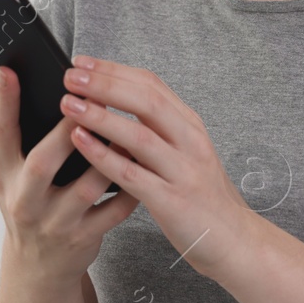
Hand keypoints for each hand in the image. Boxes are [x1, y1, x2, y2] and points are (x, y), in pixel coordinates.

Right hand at [0, 65, 139, 284]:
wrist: (37, 268)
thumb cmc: (25, 207)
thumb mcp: (4, 173)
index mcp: (5, 174)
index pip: (0, 134)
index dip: (3, 102)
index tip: (8, 72)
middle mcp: (26, 199)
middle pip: (43, 163)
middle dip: (65, 132)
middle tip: (85, 100)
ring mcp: (56, 221)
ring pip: (85, 188)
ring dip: (107, 158)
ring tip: (124, 128)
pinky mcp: (84, 237)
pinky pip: (113, 211)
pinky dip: (129, 189)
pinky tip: (141, 164)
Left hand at [58, 56, 254, 279]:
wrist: (234, 240)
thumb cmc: (201, 195)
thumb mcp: (184, 151)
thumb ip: (156, 128)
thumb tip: (110, 101)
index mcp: (189, 125)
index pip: (150, 85)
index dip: (113, 70)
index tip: (81, 62)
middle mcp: (189, 142)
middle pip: (145, 101)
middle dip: (105, 84)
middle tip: (70, 76)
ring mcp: (183, 171)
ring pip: (139, 135)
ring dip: (100, 116)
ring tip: (69, 104)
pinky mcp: (172, 201)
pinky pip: (133, 175)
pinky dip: (104, 156)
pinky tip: (81, 142)